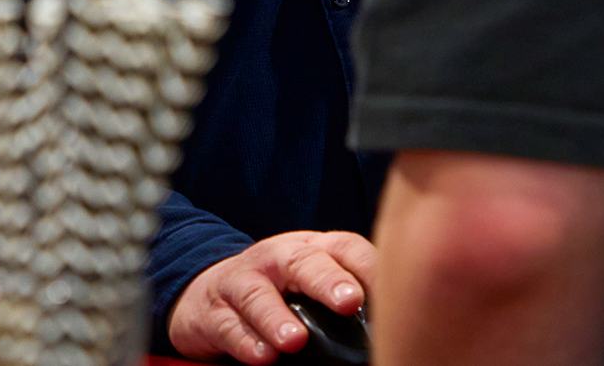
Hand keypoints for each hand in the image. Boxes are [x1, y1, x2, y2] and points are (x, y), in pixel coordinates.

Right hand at [168, 230, 374, 363]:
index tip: (390, 289)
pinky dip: (244, 341)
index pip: (346, 248)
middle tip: (348, 302)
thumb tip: (394, 326)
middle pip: (302, 262)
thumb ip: (346, 293)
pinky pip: (228, 325)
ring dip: (276, 317)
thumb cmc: (278, 290)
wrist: (209, 293)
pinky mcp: (214, 311)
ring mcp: (242, 282)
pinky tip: (262, 356)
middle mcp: (277, 259)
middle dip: (327, 280)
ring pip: (258, 294)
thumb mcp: (312, 282)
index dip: (368, 266)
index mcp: (312, 249)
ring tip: (294, 341)